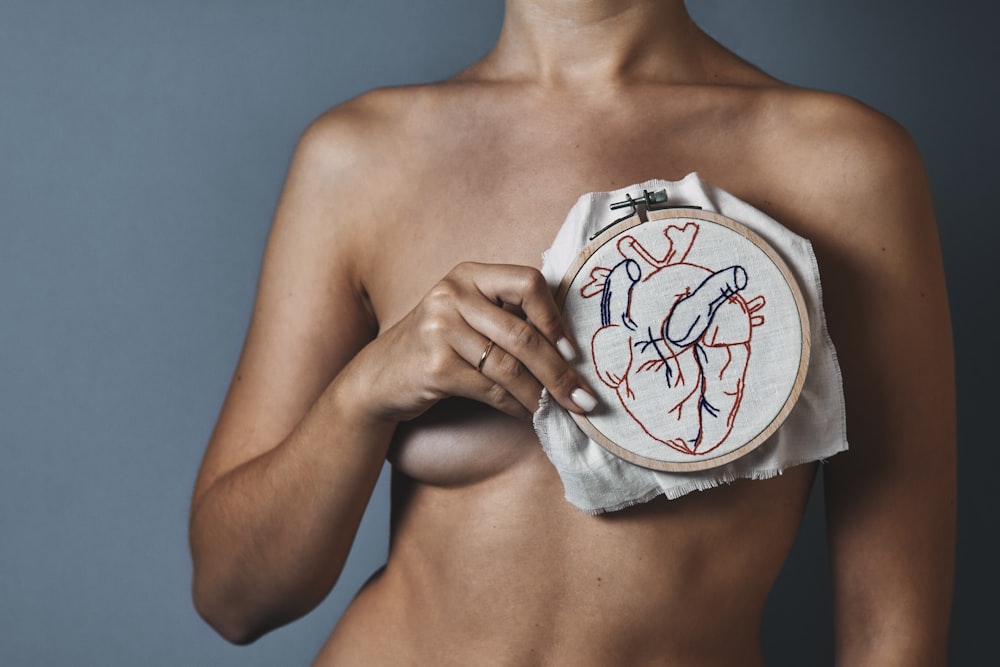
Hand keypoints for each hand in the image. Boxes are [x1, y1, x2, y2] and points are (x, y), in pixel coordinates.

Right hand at [355, 262, 597, 422]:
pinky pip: (490, 390)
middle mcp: (452, 294)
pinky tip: (528, 416)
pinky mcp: (434, 365)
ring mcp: (439, 328)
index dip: (556, 317)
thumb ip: (509, 317)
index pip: (528, 282)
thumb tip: (572, 351)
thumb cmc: (439, 346)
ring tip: (563, 412)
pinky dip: (516, 407)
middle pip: (523, 333)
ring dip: (542, 395)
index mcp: (469, 273)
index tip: (574, 351)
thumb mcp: (469, 317)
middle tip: (586, 399)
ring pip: (509, 367)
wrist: (380, 377)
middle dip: (560, 371)